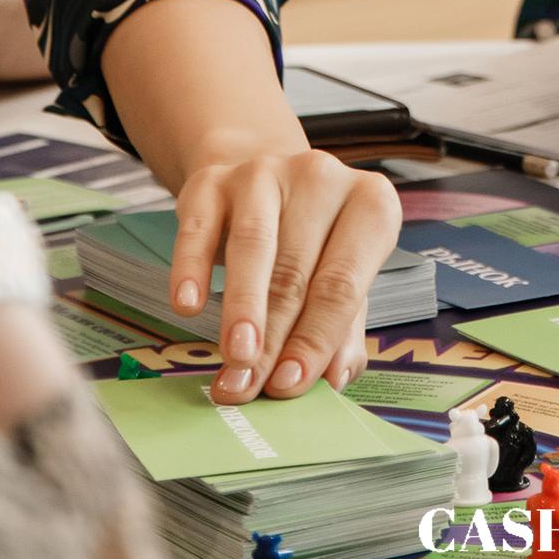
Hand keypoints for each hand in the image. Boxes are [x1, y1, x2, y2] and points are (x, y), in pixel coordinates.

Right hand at [169, 143, 401, 404]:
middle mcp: (322, 177)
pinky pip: (199, 227)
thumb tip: (333, 379)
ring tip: (233, 357)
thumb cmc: (315, 243)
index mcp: (370, 204)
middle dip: (272, 339)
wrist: (267, 184)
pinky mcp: (214, 180)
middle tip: (251, 386)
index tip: (291, 383)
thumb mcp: (339, 279)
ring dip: (241, 309)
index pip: (342, 283)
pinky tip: (188, 306)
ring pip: (253, 246)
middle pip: (295, 273)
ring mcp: (266, 172)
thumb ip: (343, 330)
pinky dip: (192, 269)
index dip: (316, 339)